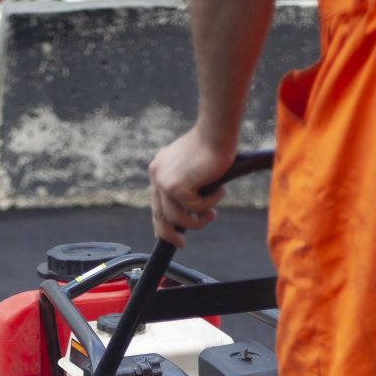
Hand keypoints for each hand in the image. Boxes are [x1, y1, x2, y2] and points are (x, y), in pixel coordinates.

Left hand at [149, 129, 234, 247]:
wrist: (216, 131)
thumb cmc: (212, 145)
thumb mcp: (193, 168)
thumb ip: (188, 186)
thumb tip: (191, 212)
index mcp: (159, 169)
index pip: (156, 203)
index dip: (162, 222)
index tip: (169, 234)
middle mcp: (157, 174)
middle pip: (159, 215)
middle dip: (170, 234)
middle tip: (181, 243)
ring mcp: (163, 180)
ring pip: (178, 217)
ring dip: (198, 219)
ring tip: (212, 213)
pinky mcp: (176, 186)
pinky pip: (194, 208)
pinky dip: (210, 203)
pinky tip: (219, 190)